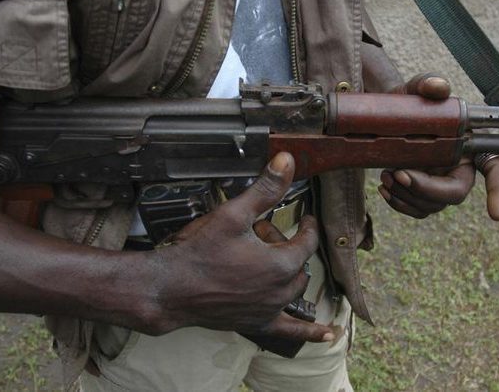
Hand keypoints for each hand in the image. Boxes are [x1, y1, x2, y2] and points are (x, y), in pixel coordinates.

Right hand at [133, 153, 333, 342]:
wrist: (172, 288)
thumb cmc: (200, 253)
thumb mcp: (234, 213)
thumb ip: (265, 189)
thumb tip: (286, 161)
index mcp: (281, 263)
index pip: (306, 241)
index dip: (307, 226)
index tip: (305, 219)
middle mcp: (280, 290)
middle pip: (298, 264)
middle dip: (286, 247)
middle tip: (262, 234)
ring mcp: (269, 309)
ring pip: (294, 290)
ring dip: (288, 274)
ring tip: (266, 259)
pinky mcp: (256, 323)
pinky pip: (289, 332)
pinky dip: (309, 334)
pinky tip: (327, 337)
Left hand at [377, 74, 498, 220]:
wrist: (385, 117)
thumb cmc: (409, 102)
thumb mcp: (415, 88)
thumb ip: (427, 83)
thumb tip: (438, 86)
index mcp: (471, 145)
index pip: (495, 169)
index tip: (496, 214)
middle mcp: (460, 169)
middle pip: (455, 193)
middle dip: (426, 189)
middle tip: (399, 173)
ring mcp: (441, 185)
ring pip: (432, 205)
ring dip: (406, 195)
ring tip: (387, 174)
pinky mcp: (422, 195)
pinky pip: (416, 210)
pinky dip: (399, 203)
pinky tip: (384, 187)